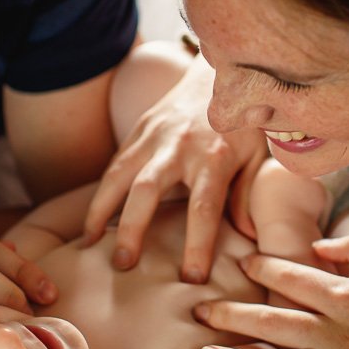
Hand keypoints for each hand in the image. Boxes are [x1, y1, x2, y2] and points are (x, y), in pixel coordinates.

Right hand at [84, 56, 267, 282]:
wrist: (220, 71)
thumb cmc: (244, 123)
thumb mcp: (258, 157)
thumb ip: (249, 195)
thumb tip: (248, 238)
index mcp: (215, 156)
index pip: (204, 207)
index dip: (197, 245)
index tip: (192, 278)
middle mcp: (180, 145)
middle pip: (147, 190)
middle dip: (132, 229)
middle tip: (123, 265)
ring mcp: (154, 134)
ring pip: (118, 174)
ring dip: (100, 211)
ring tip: (90, 244)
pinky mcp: (139, 129)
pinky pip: (115, 164)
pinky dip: (101, 193)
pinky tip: (93, 220)